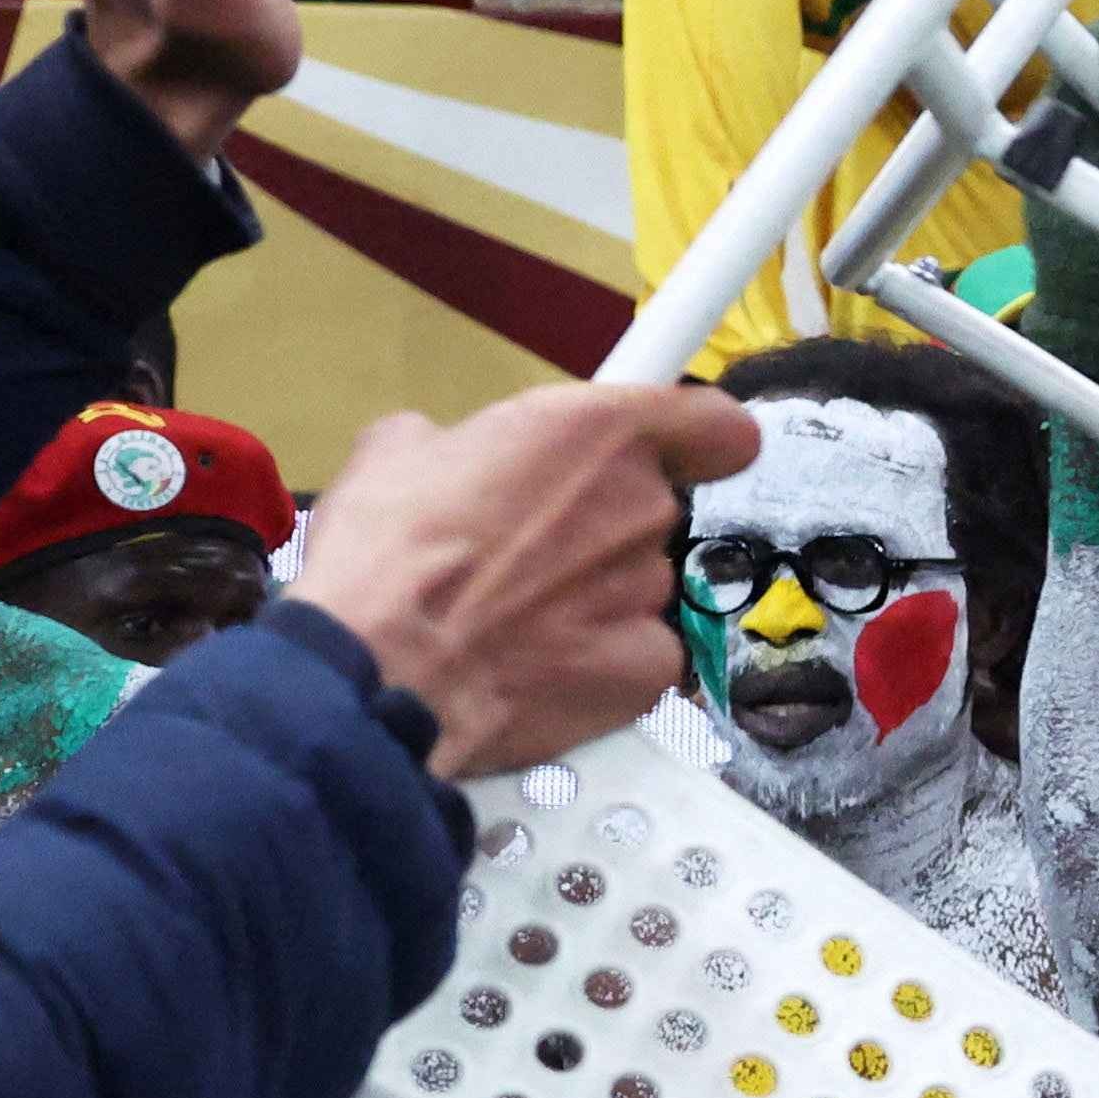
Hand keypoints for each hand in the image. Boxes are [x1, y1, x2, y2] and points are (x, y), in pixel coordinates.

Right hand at [283, 378, 762, 774]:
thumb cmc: (388, 553)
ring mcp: (649, 592)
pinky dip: (602, 660)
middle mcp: (643, 506)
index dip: (694, 442)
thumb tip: (446, 454)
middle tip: (524, 547)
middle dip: (598, 525)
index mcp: (601, 431)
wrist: (383, 668)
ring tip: (512, 616)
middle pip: (651, 510)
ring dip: (593, 594)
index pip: (715, 427)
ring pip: (638, 583)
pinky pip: (640, 652)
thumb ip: (460, 441)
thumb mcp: (399, 450)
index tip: (668, 454)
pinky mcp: (645, 670)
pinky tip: (540, 666)